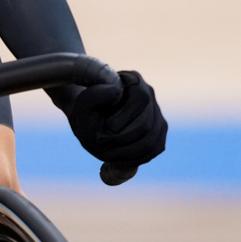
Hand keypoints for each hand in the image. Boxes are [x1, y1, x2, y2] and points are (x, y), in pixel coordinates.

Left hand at [66, 70, 166, 184]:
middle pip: (147, 124)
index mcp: (133, 80)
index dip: (125, 116)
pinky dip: (136, 159)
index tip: (107, 127)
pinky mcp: (157, 131)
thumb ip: (94, 96)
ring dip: (128, 153)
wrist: (89, 119)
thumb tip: (116, 93)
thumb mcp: (83, 103)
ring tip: (107, 155)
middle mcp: (149, 94)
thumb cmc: (85, 110)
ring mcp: (156, 113)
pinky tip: (118, 161)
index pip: (141, 98)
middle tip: (102, 146)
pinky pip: (154, 149)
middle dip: (123, 140)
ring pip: (153, 140)